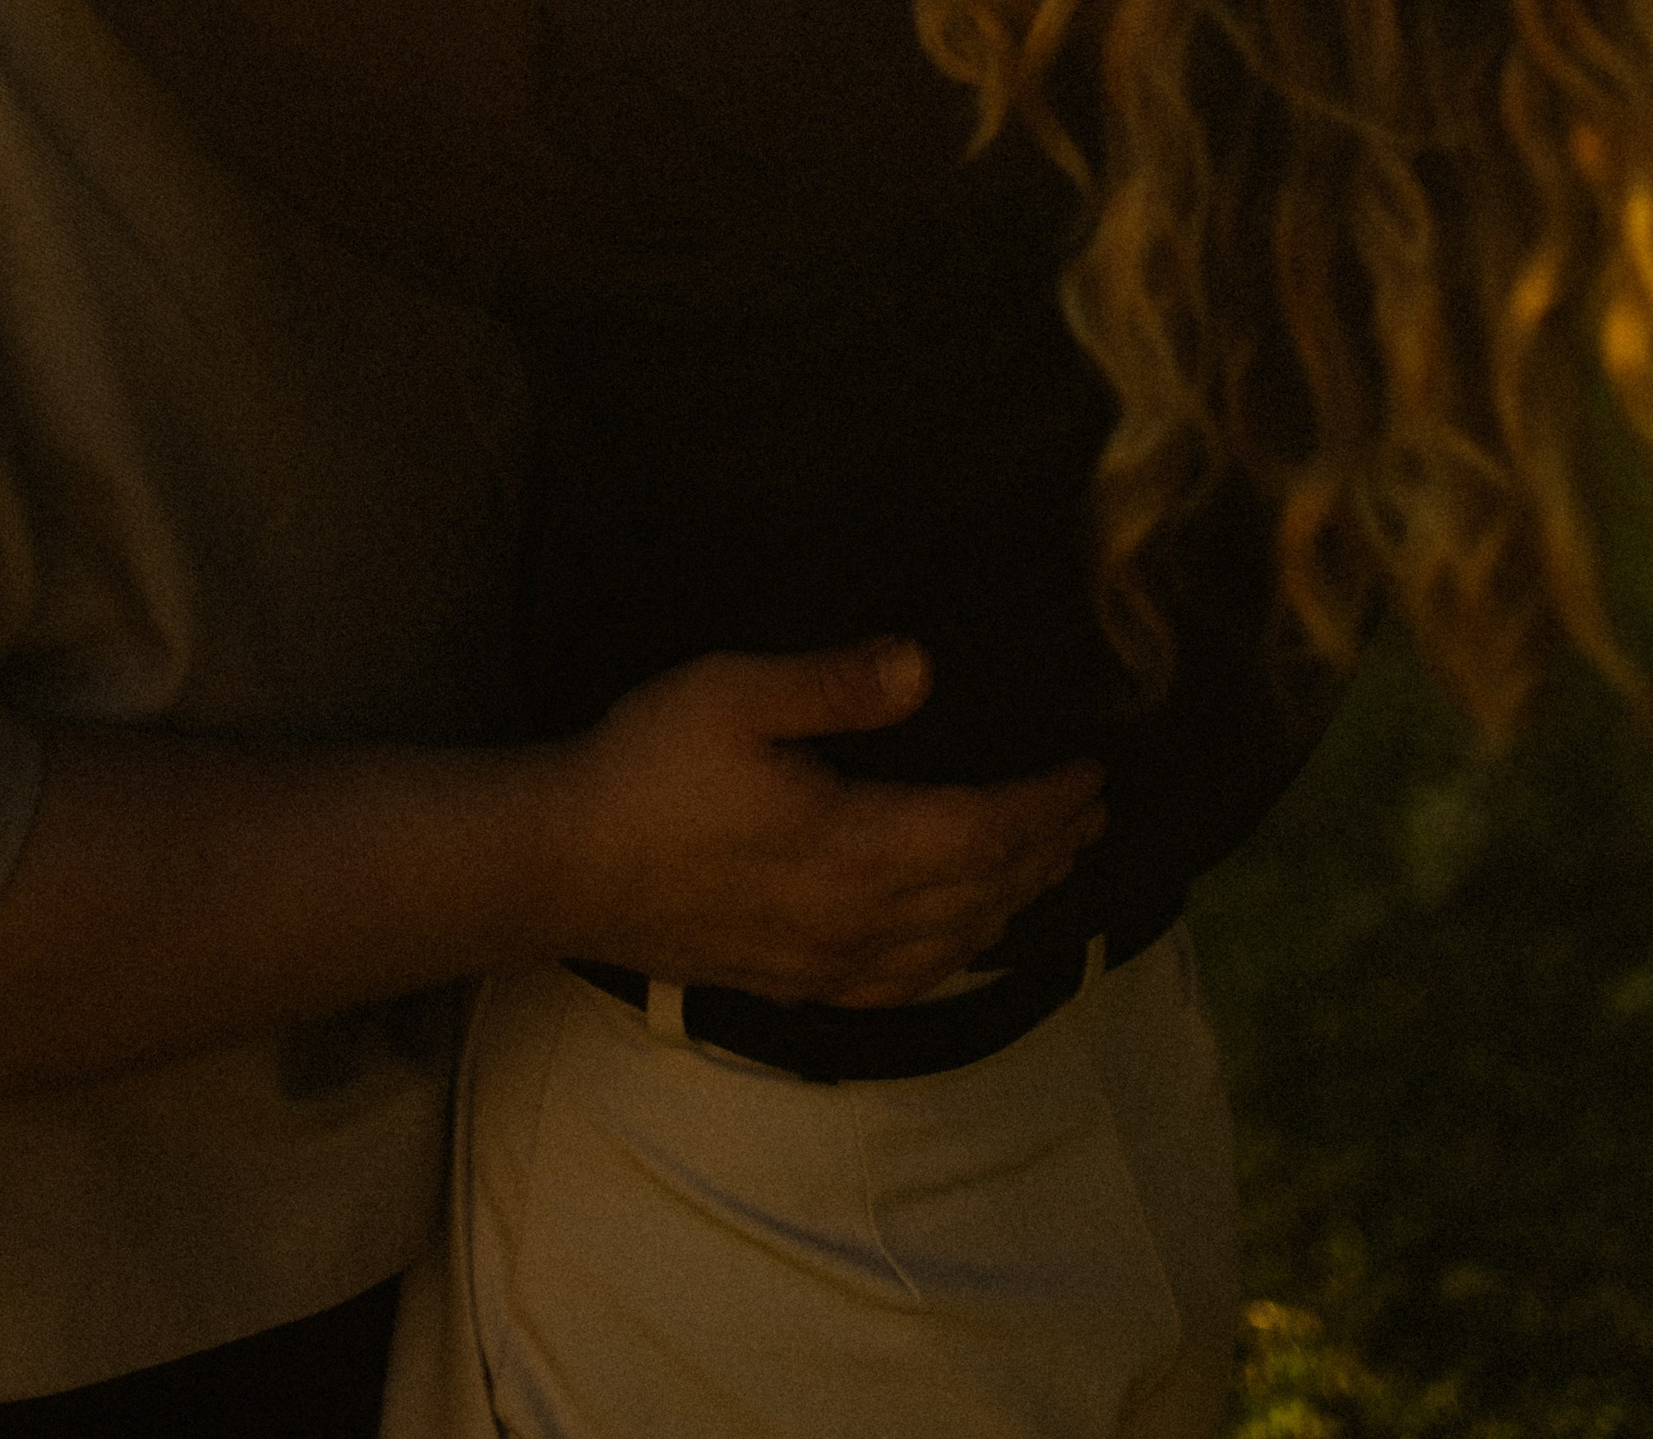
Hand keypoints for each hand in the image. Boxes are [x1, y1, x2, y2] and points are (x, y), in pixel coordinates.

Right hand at [546, 639, 1105, 1007]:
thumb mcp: (734, 692)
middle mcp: (854, 919)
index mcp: (853, 845)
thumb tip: (926, 667)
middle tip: (1093, 815)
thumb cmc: (645, 767)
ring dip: (1010, 905)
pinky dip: (952, 959)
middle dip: (1046, 853)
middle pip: (980, 895)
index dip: (1045, 807)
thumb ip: (835, 681)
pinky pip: (900, 985)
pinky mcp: (791, 983)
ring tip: (1048, 868)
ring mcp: (823, 963)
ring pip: (949, 946)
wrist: (560, 867)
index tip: (1093, 774)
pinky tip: (957, 946)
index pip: (982, 833)